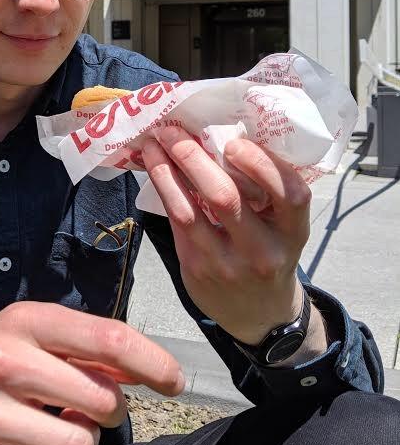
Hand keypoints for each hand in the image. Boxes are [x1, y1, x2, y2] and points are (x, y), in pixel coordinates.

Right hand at [0, 301, 183, 444]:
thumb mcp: (22, 333)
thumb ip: (80, 346)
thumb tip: (145, 369)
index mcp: (22, 321)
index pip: (108, 337)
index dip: (151, 362)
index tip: (173, 380)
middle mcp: (2, 361)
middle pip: (102, 400)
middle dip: (108, 410)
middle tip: (85, 407)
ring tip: (54, 429)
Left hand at [141, 127, 310, 344]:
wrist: (260, 314)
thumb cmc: (270, 251)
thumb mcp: (283, 227)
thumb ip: (265, 192)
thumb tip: (220, 136)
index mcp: (293, 233)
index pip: (290, 194)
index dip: (262, 164)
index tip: (234, 142)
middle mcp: (263, 251)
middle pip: (225, 197)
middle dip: (192, 157)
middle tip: (172, 130)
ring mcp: (227, 264)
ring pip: (188, 211)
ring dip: (164, 172)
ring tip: (152, 145)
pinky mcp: (197, 270)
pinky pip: (176, 224)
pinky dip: (164, 192)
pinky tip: (155, 171)